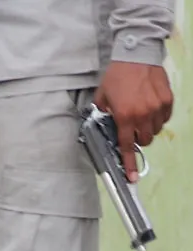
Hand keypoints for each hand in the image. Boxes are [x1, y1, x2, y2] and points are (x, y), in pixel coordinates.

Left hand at [94, 61, 172, 181]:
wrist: (136, 54)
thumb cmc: (117, 75)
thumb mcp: (102, 96)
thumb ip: (102, 113)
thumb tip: (102, 123)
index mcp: (124, 116)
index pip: (127, 145)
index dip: (129, 163)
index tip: (132, 177)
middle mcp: (142, 114)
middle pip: (145, 140)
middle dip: (138, 138)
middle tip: (131, 128)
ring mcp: (157, 107)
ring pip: (156, 130)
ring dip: (148, 128)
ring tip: (140, 114)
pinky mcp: (168, 100)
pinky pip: (165, 118)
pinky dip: (158, 117)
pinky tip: (150, 108)